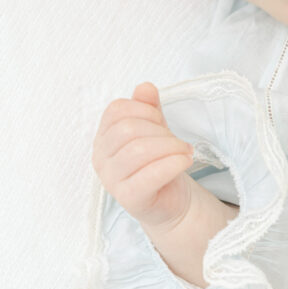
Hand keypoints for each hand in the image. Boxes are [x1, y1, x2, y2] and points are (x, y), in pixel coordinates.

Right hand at [92, 81, 194, 232]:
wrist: (169, 202)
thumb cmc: (158, 162)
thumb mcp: (155, 129)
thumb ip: (148, 107)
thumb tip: (145, 87)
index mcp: (104, 137)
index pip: (116, 111)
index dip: (144, 110)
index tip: (160, 121)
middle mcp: (101, 158)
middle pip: (127, 129)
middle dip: (160, 131)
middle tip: (178, 142)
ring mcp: (112, 180)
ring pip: (138, 150)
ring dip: (170, 147)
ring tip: (185, 152)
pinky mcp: (129, 199)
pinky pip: (148, 176)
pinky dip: (172, 164)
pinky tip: (185, 161)